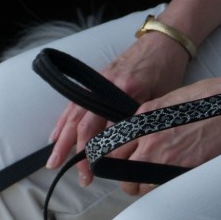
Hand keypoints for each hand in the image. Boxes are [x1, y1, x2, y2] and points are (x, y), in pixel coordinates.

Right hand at [46, 33, 189, 187]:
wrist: (162, 42)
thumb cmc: (166, 71)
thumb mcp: (160, 99)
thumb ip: (142, 121)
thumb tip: (129, 150)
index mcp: (125, 92)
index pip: (106, 129)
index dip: (99, 153)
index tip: (97, 172)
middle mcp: (106, 87)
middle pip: (85, 125)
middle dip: (78, 154)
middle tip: (80, 177)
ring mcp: (97, 82)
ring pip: (74, 115)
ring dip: (63, 141)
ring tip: (54, 162)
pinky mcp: (94, 79)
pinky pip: (74, 103)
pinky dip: (62, 122)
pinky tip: (55, 137)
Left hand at [107, 77, 220, 195]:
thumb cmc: (201, 100)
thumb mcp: (161, 104)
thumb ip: (142, 122)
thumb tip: (132, 137)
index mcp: (140, 123)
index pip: (113, 151)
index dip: (112, 162)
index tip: (116, 165)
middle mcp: (149, 141)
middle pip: (123, 175)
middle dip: (126, 181)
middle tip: (132, 180)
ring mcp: (165, 158)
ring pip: (141, 186)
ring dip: (143, 187)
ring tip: (151, 181)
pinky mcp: (182, 169)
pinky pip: (163, 186)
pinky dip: (162, 186)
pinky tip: (169, 178)